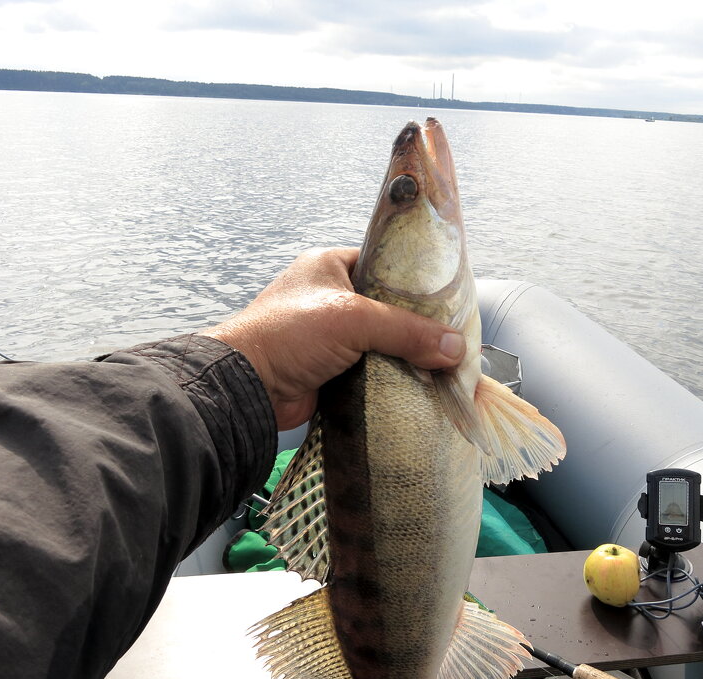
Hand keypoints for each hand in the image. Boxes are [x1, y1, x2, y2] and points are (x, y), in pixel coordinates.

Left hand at [202, 247, 465, 429]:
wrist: (246, 388)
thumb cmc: (290, 334)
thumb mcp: (353, 319)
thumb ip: (407, 330)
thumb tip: (457, 349)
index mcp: (330, 267)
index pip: (386, 266)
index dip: (418, 284)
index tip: (451, 301)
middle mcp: (331, 297)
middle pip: (389, 310)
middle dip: (417, 327)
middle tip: (453, 339)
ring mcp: (331, 337)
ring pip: (383, 343)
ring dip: (406, 357)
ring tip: (446, 365)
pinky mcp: (332, 371)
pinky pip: (373, 371)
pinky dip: (392, 379)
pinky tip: (422, 386)